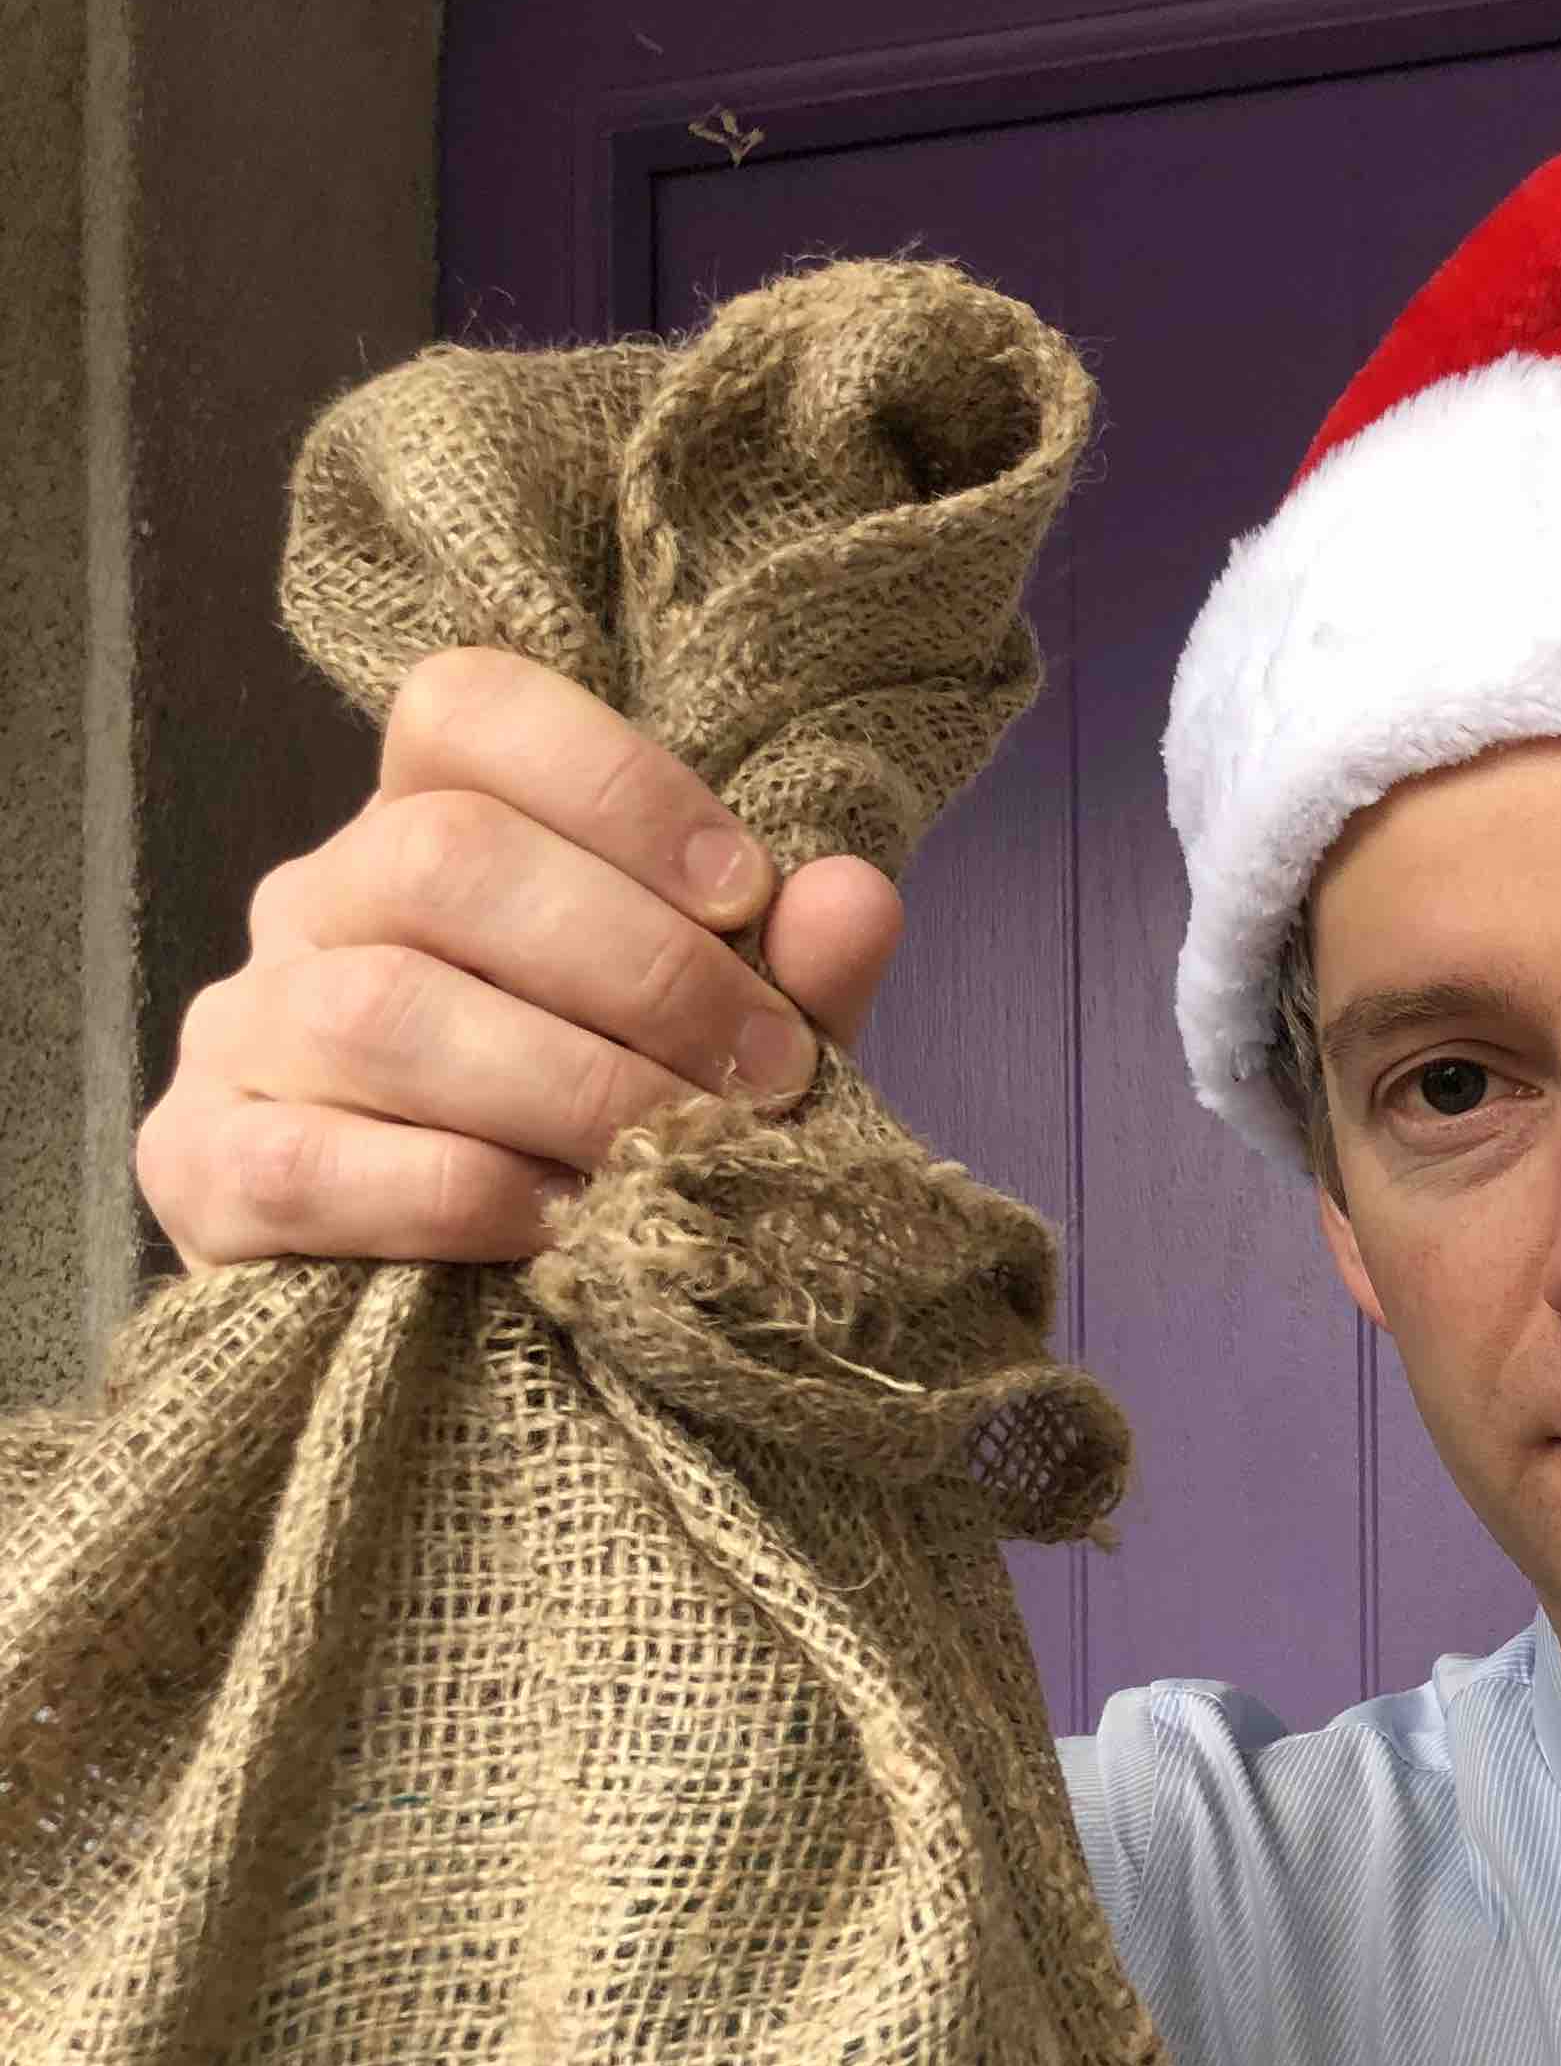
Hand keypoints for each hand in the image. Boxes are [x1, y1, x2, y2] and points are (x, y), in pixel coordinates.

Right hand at [135, 645, 907, 1272]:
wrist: (476, 1351)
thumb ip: (784, 979)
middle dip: (640, 968)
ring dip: (567, 1085)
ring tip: (678, 1156)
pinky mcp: (200, 1169)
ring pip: (382, 1008)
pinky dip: (457, 1193)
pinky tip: (559, 1227)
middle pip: (442, 857)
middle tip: (765, 1072)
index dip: (616, 784)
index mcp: (425, 834)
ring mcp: (241, 1032)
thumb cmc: (599, 1160)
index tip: (748, 897)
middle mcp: (314, 906)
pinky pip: (311, 1160)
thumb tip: (855, 896)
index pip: (468, 714)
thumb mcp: (714, 1059)